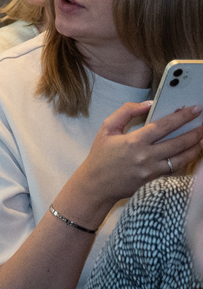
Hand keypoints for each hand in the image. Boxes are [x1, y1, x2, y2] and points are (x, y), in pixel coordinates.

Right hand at [62, 100, 202, 220]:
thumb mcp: (107, 128)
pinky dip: (187, 160)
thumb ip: (126, 112)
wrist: (96, 184)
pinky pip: (175, 168)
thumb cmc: (101, 155)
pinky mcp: (154, 179)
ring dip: (196, 147)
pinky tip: (192, 153)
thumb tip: (148, 105)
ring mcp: (152, 169)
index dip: (182, 116)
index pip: (164, 126)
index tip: (195, 109)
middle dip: (196, 132)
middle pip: (178, 142)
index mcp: (134, 140)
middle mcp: (145, 155)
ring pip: (181, 157)